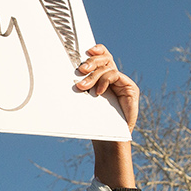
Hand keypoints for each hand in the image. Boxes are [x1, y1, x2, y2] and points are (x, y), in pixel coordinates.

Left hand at [78, 45, 137, 187]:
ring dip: (94, 75)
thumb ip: (80, 86)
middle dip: (92, 62)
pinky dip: (105, 81)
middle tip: (80, 69)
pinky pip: (116, 76)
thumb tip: (60, 73)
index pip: (102, 57)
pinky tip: (98, 92)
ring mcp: (124, 83)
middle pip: (106, 59)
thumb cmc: (93, 121)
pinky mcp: (131, 90)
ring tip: (82, 87)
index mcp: (103, 77)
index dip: (96, 51)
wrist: (107, 139)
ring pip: (109, 68)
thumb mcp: (83, 100)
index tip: (86, 50)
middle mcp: (115, 78)